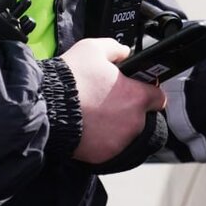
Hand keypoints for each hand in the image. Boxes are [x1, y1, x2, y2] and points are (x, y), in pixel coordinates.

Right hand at [61, 38, 166, 163]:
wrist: (46, 107)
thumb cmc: (70, 79)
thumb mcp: (93, 49)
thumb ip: (116, 49)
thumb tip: (125, 52)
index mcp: (136, 96)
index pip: (159, 97)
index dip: (148, 92)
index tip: (137, 90)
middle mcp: (134, 122)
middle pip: (142, 117)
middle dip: (130, 110)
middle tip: (109, 101)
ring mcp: (120, 142)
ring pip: (127, 134)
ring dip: (117, 126)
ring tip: (96, 115)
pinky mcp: (105, 156)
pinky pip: (111, 148)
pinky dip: (103, 141)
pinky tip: (89, 128)